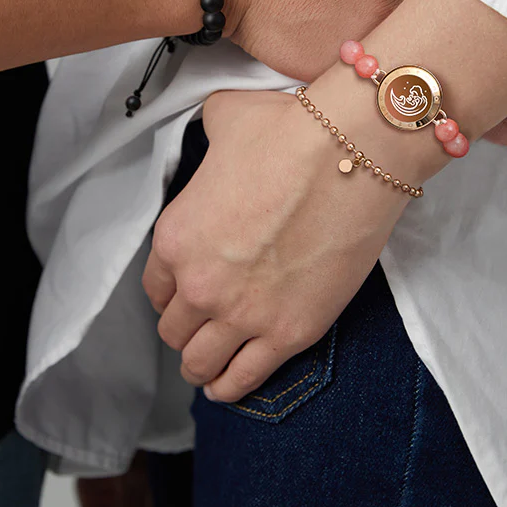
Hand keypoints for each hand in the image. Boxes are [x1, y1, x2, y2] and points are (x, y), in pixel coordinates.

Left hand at [143, 76, 506, 402]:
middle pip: (174, 328)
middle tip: (201, 321)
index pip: (154, 286)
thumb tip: (213, 125)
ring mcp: (242, 314)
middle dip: (185, 325)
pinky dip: (230, 387)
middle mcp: (199, 283)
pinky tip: (225, 386)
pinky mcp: (289, 333)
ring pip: (200, 362)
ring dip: (201, 363)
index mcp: (174, 236)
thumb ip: (204, 133)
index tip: (182, 292)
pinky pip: (244, 379)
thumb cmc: (286, 130)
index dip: (168, 291)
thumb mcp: (224, 119)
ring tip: (208, 361)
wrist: (351, 152)